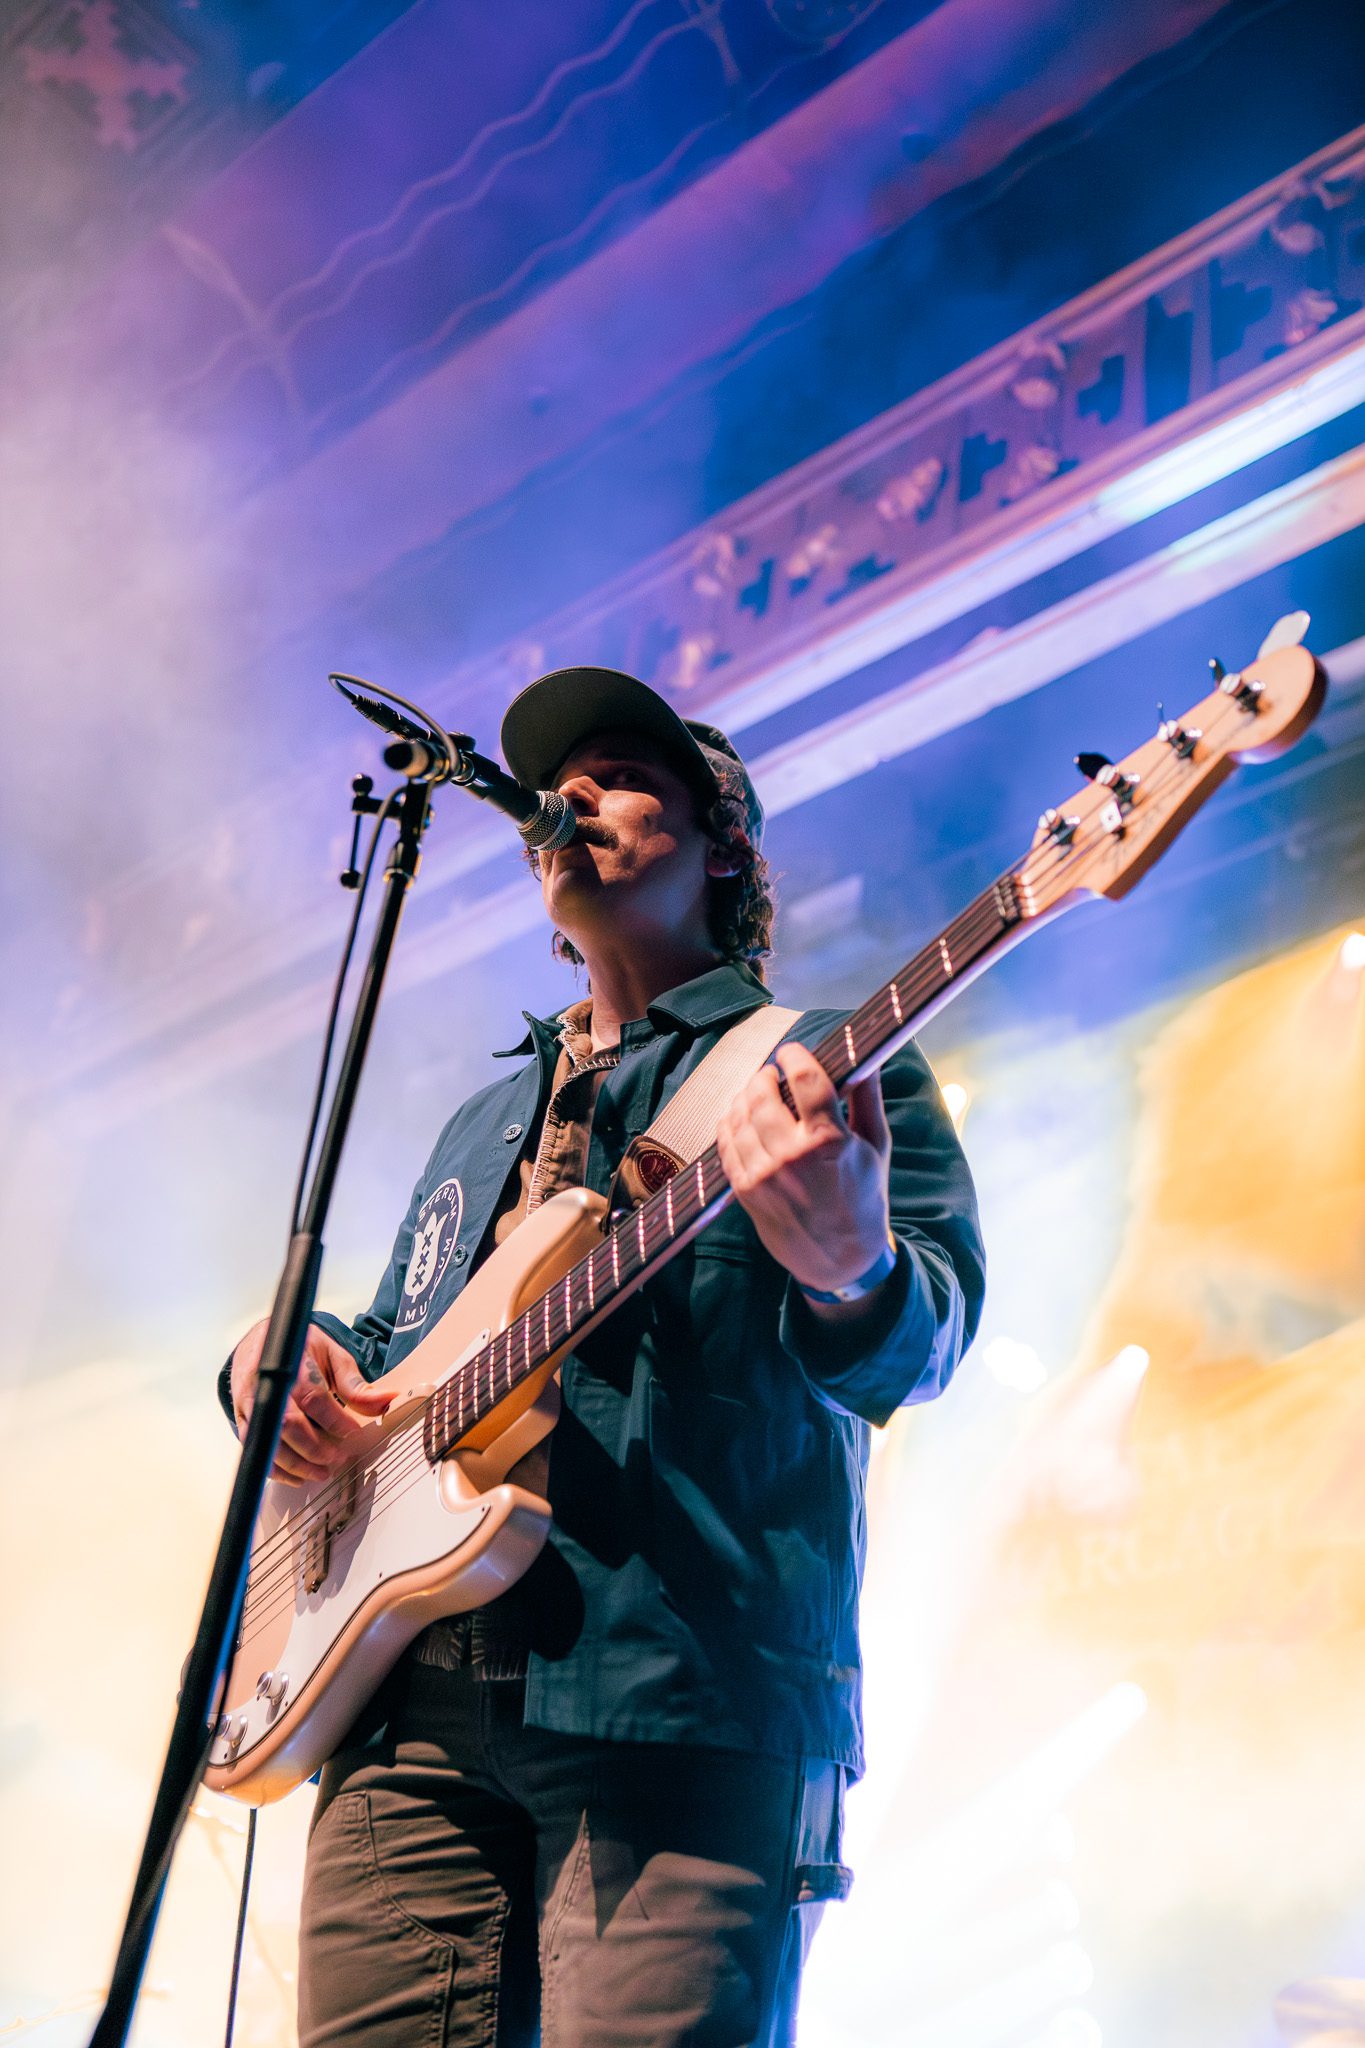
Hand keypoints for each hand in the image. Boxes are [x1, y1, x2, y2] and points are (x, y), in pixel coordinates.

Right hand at [229, 1319, 393, 1486]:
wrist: (263, 1341)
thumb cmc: (301, 1349)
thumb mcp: (333, 1357)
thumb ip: (356, 1384)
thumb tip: (388, 1400)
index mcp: (293, 1363)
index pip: (313, 1396)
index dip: (335, 1420)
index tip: (353, 1433)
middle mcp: (267, 1383)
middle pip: (289, 1424)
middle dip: (316, 1448)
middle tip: (338, 1458)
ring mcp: (251, 1402)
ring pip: (270, 1441)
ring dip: (297, 1464)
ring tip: (322, 1472)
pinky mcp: (243, 1417)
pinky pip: (255, 1449)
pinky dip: (276, 1468)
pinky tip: (298, 1475)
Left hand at [716, 1042, 892, 1297]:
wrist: (841, 1259)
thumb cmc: (864, 1200)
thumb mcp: (877, 1148)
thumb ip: (868, 1100)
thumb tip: (867, 1061)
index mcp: (830, 1141)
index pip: (806, 1080)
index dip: (795, 1057)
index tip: (791, 1051)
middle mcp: (792, 1156)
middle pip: (763, 1094)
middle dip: (765, 1076)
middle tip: (772, 1073)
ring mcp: (764, 1174)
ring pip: (739, 1116)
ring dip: (745, 1096)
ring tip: (756, 1092)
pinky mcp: (745, 1190)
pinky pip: (726, 1143)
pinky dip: (729, 1122)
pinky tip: (738, 1116)